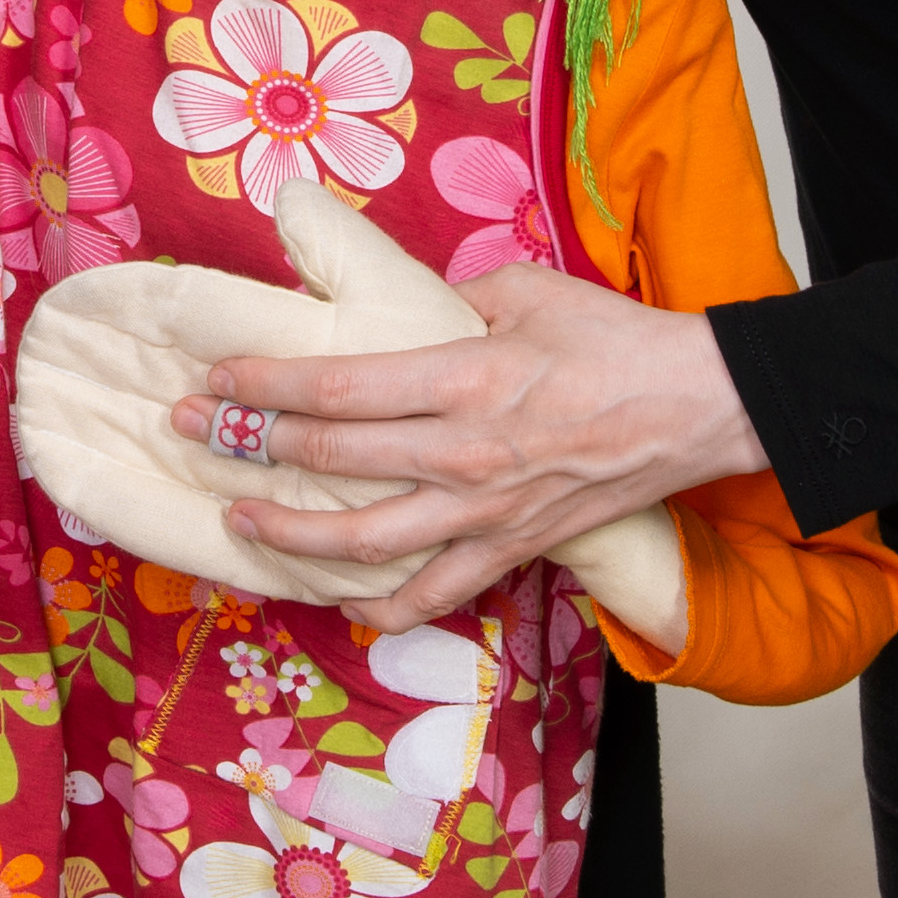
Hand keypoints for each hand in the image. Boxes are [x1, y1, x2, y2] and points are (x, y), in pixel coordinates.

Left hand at [170, 246, 765, 632]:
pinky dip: (381, 608)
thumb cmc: (613, 340)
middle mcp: (465, 454)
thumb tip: (388, 307)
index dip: (266, 384)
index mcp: (466, 378)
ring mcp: (488, 514)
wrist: (700, 407)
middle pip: (335, 458)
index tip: (216, 377)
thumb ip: (445, 300)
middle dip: (252, 445)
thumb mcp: (524, 290)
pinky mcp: (514, 550)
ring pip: (368, 542)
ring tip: (242, 519)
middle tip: (197, 431)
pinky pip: (435, 595)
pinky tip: (339, 602)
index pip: (340, 386)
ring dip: (294, 534)